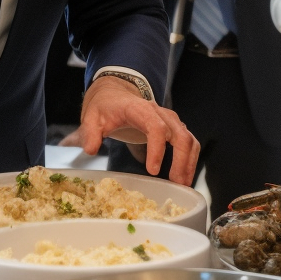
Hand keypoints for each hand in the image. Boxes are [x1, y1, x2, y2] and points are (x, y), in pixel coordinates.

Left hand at [75, 75, 199, 184]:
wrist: (115, 94)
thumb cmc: (106, 107)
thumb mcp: (92, 117)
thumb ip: (90, 132)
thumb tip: (91, 149)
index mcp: (141, 110)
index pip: (156, 127)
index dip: (157, 149)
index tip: (153, 170)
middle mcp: (160, 114)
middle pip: (180, 135)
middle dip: (181, 161)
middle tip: (176, 183)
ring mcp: (170, 120)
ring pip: (189, 140)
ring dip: (189, 163)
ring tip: (183, 185)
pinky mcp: (174, 128)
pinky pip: (189, 143)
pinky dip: (190, 160)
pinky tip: (184, 176)